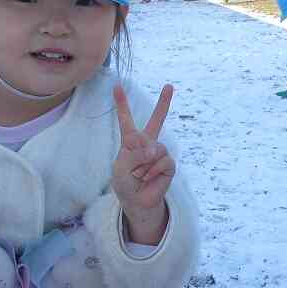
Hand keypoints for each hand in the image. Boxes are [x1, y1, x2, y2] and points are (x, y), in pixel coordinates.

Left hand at [112, 83, 176, 244]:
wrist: (137, 201)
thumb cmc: (125, 182)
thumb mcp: (122, 165)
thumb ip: (135, 153)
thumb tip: (154, 150)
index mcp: (131, 141)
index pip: (126, 120)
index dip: (121, 103)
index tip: (117, 86)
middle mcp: (147, 143)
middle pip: (157, 120)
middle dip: (164, 103)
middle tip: (169, 86)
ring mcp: (159, 153)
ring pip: (155, 149)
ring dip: (144, 164)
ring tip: (139, 174)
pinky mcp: (168, 164)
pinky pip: (162, 161)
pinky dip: (152, 171)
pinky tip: (148, 178)